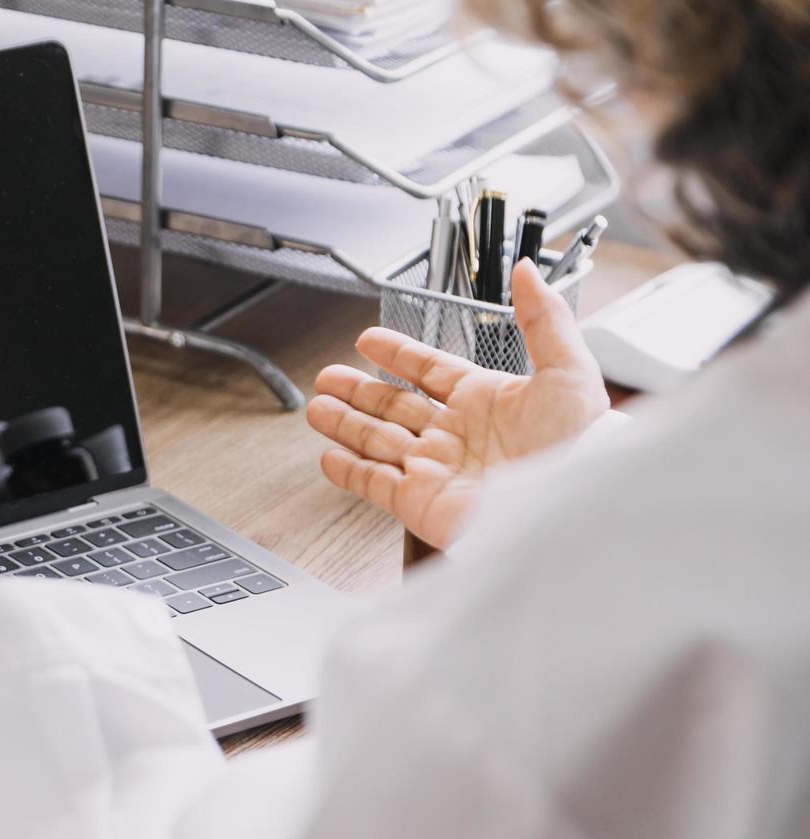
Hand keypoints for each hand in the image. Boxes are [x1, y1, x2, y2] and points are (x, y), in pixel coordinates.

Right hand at [307, 259, 608, 548]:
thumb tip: (525, 271)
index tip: (369, 341)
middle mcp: (458, 436)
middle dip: (359, 391)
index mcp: (488, 401)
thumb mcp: (568, 368)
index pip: (430, 371)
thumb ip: (543, 317)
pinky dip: (349, 472)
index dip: (399, 355)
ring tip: (317, 409)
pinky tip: (329, 457)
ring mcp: (437, 470)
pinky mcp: (421, 503)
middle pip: (395, 407)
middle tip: (328, 377)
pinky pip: (375, 484)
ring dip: (345, 424)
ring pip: (377, 442)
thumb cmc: (583, 445)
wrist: (574, 505)